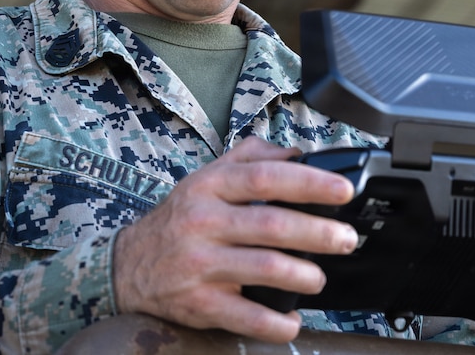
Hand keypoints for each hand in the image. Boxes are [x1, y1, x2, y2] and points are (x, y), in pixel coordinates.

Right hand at [111, 136, 358, 341]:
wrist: (127, 266)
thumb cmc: (179, 219)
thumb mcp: (207, 178)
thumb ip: (250, 158)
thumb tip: (298, 153)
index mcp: (209, 187)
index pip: (265, 178)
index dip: (308, 183)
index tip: (343, 191)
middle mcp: (203, 222)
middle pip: (270, 224)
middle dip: (318, 233)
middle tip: (346, 239)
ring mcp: (200, 264)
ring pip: (263, 269)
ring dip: (303, 274)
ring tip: (319, 277)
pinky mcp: (198, 304)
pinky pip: (245, 316)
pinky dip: (275, 322)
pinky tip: (292, 320)